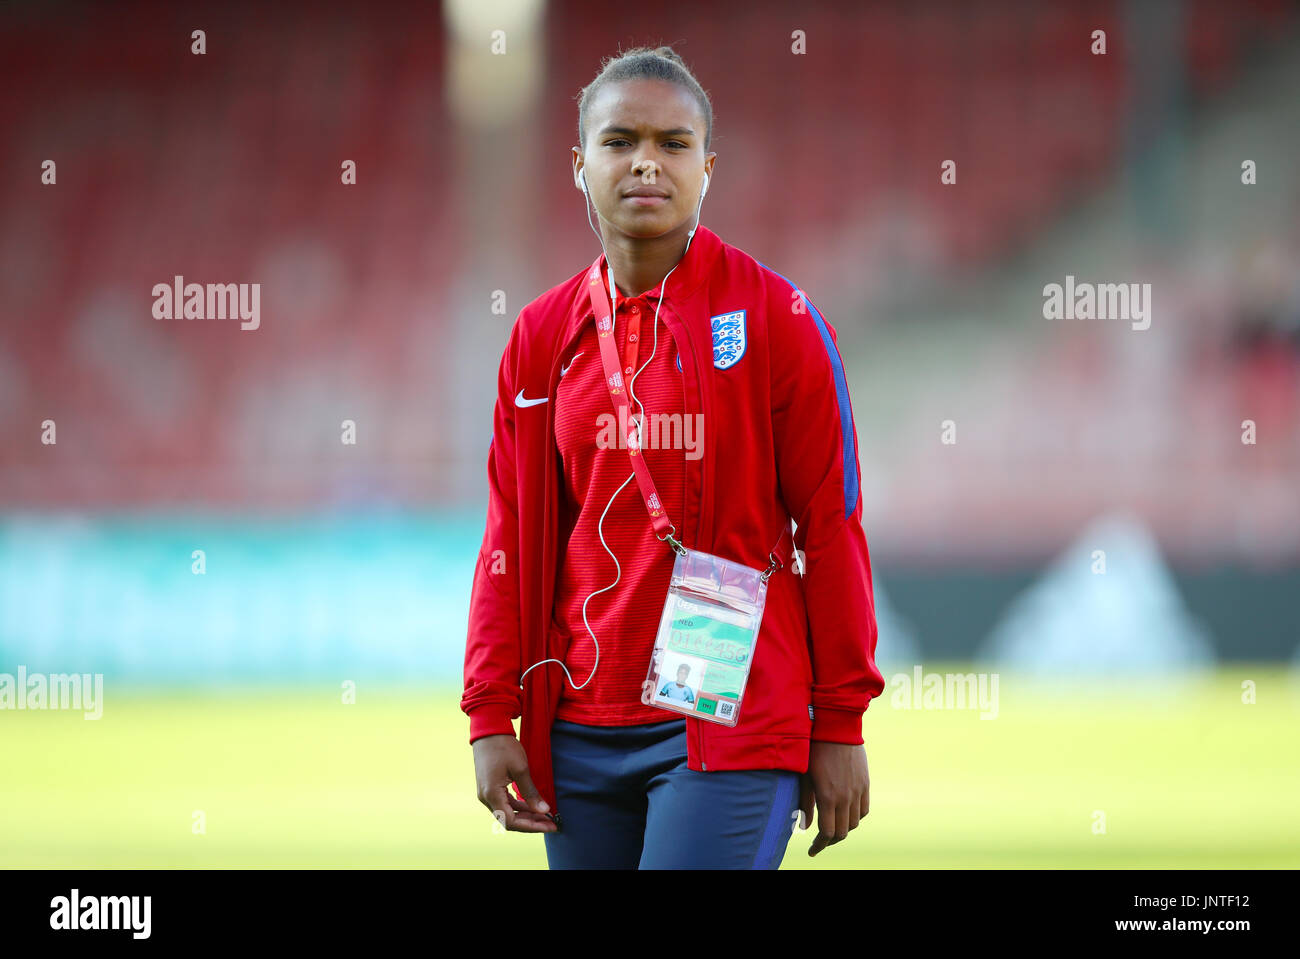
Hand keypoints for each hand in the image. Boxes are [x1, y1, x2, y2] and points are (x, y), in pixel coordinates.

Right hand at [473, 734, 556, 832]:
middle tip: (551, 823)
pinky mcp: (489, 787)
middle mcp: (486, 798)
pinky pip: (504, 803)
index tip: (549, 825)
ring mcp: (486, 793)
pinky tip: (532, 805)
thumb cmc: (503, 747)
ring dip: (525, 815)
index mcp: (491, 795)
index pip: (512, 821)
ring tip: (545, 815)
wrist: (488, 730)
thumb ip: (531, 792)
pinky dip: (518, 806)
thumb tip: (544, 811)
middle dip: (531, 823)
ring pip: (507, 812)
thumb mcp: (521, 769)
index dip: (531, 826)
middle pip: (509, 820)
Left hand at [799, 741, 869, 856]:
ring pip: (854, 823)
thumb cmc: (814, 750)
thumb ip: (805, 803)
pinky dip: (855, 818)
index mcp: (827, 797)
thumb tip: (805, 827)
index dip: (819, 845)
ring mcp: (858, 791)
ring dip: (843, 830)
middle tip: (820, 842)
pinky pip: (864, 810)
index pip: (827, 833)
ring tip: (833, 828)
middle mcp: (845, 797)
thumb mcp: (804, 776)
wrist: (836, 727)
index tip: (812, 850)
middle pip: (842, 832)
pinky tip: (846, 815)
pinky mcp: (865, 784)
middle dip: (830, 841)